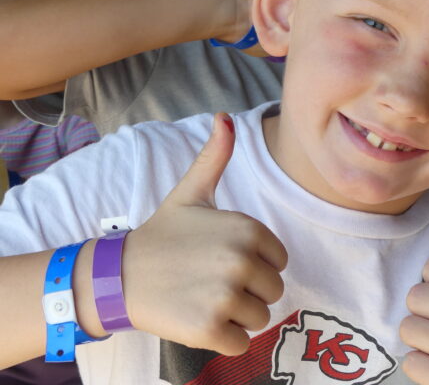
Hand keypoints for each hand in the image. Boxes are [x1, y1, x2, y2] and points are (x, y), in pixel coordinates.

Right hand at [122, 113, 287, 354]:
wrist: (118, 275)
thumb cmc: (163, 235)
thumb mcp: (191, 192)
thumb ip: (215, 156)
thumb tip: (225, 116)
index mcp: (248, 229)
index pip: (280, 261)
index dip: (255, 264)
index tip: (222, 260)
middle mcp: (242, 261)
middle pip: (273, 291)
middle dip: (248, 292)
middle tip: (211, 282)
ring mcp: (226, 296)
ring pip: (260, 319)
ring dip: (236, 316)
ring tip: (204, 299)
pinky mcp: (209, 329)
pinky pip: (241, 344)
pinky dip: (223, 339)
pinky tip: (198, 320)